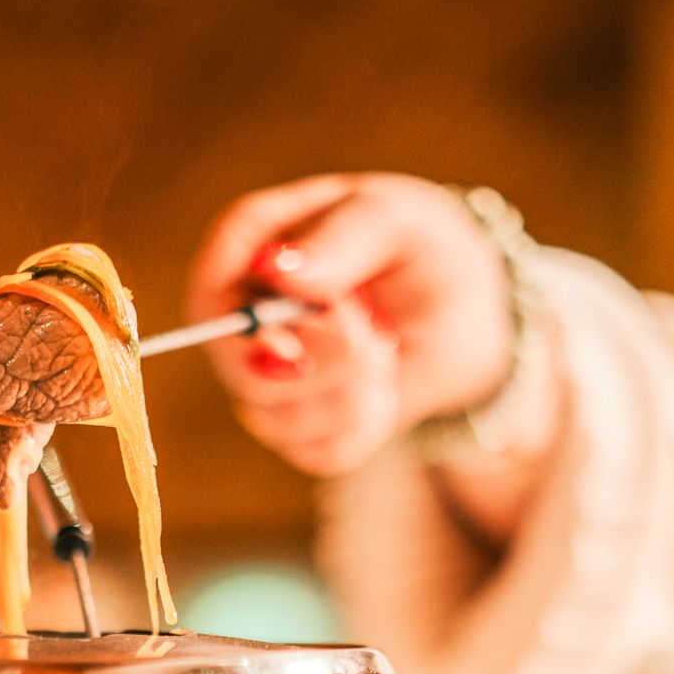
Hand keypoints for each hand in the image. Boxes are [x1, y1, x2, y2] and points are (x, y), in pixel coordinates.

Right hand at [187, 174, 513, 475]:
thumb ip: (342, 238)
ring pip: (278, 421)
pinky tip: (382, 390)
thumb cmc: (422, 249)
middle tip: (375, 333)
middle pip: (238, 369)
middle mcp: (247, 316)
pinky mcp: (301, 428)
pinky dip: (364, 428)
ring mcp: (268, 378)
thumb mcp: (400, 221)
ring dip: (351, 395)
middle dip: (322, 363)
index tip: (293, 342)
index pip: (210, 297)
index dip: (244, 330)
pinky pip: (317, 452)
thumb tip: (276, 269)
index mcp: (253, 246)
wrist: (463, 313)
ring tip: (385, 352)